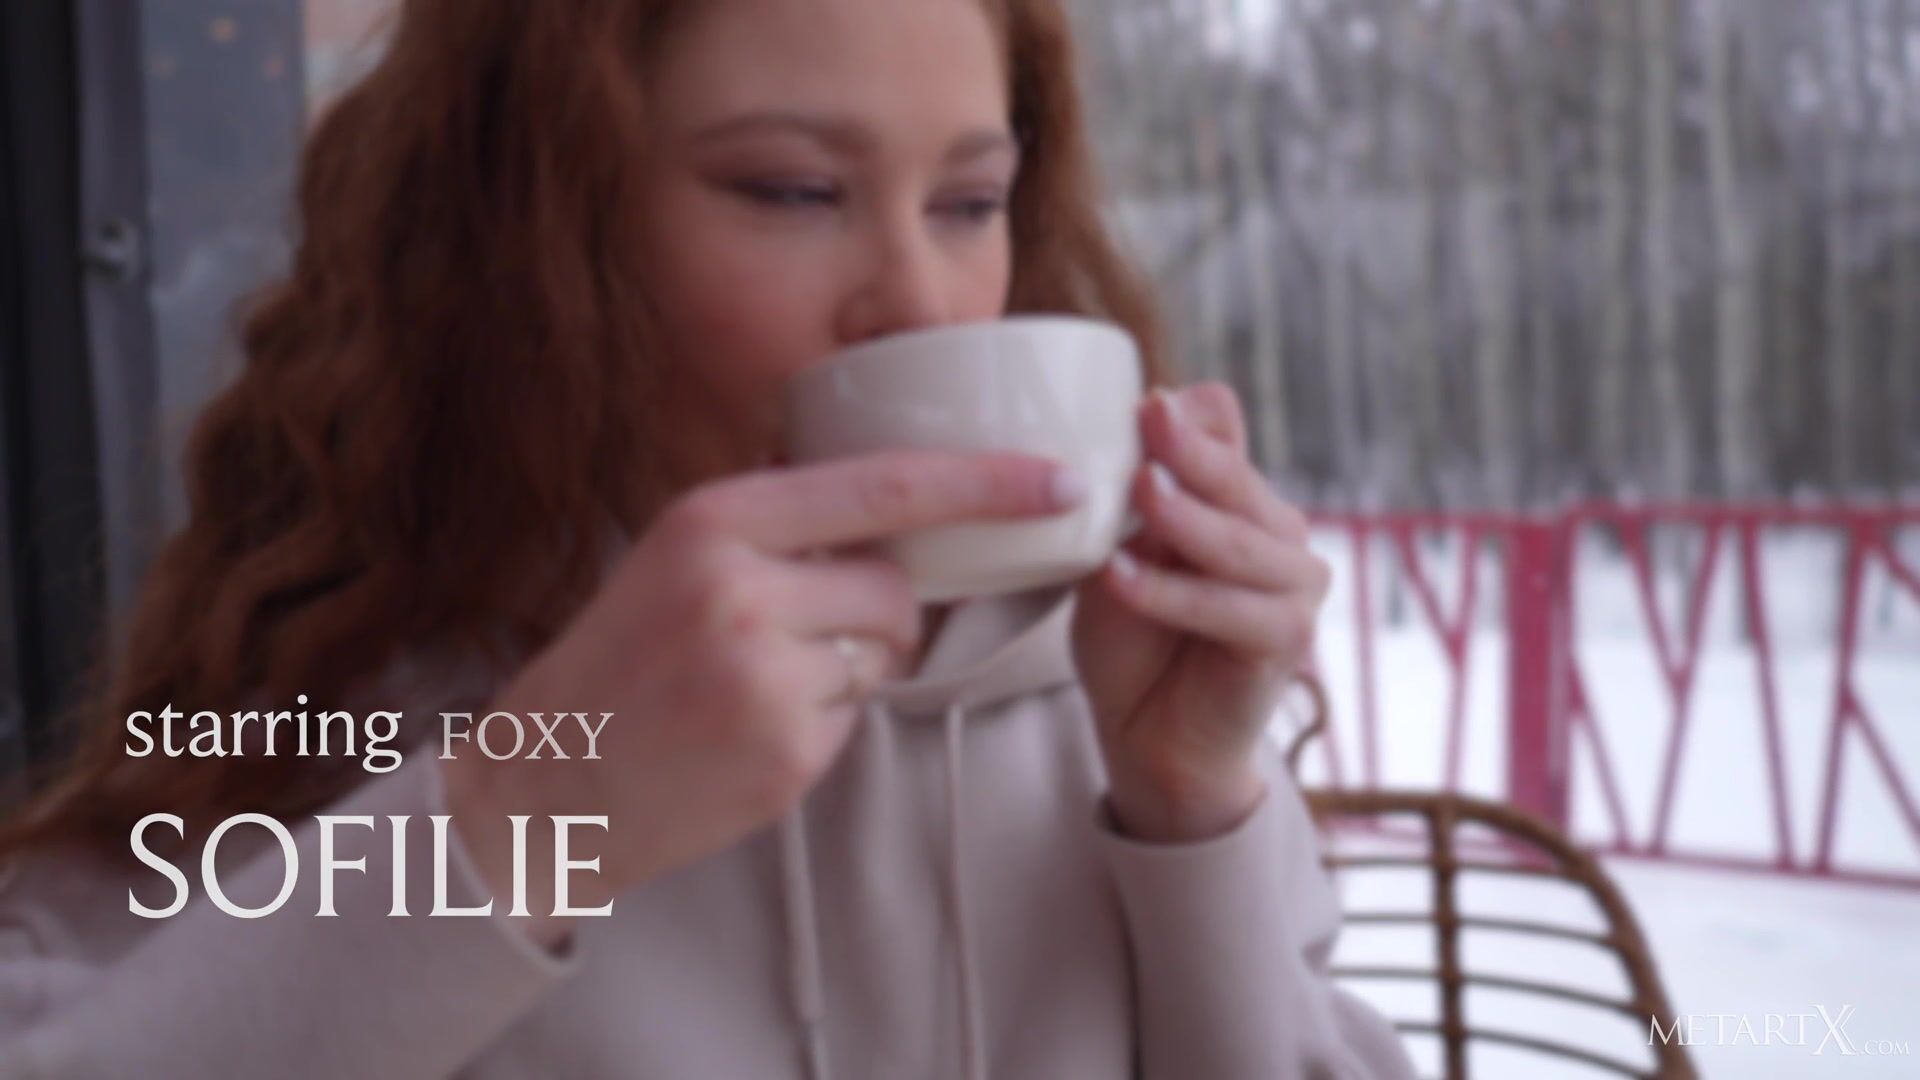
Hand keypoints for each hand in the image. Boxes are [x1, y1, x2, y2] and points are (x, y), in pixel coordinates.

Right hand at [443, 449, 1084, 944]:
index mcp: (714, 518)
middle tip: (805, 636)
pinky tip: (750, 732)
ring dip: (850, 669)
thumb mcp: (675, 554)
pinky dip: (823, 724)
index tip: (1061, 481)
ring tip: (759, 686)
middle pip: (895, 587)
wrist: (543, 784)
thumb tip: (891, 491)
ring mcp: (763, 675)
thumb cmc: (618, 663)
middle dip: (880, 613)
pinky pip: (856, 718)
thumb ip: (777, 520)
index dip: (986, 481)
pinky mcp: (784, 752)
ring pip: (884, 654)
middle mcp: (738, 587)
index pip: (886, 485)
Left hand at [1072, 383, 1329, 842]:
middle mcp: (1280, 535)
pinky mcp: (1289, 638)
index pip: (1226, 441)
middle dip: (1189, 453)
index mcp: (1241, 503)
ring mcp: (1294, 586)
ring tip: (1140, 491)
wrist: (1148, 737)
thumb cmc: (1132, 641)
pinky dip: (1171, 593)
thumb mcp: (1118, 552)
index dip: (1189, 423)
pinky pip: (1227, 608)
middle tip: (1149, 418)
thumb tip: (1161, 402)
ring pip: (1239, 542)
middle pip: (1239, 482)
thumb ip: (1140, 495)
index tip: (1146, 400)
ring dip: (1186, 518)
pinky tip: (1120, 575)